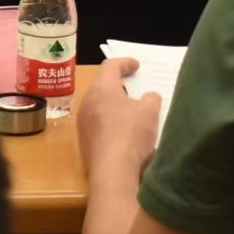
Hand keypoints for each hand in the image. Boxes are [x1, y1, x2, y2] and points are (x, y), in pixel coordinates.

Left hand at [74, 54, 163, 176]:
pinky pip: (98, 124)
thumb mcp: (150, 111)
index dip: (125, 63)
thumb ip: (151, 99)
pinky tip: (124, 132)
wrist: (112, 171)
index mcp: (102, 88)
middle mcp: (87, 102)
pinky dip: (110, 122)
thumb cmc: (131, 133)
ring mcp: (83, 123)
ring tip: (132, 112)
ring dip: (114, 105)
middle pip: (102, 86)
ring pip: (99, 106)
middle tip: (134, 88)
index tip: (137, 66)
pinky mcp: (84, 141)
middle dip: (119, 85)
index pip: (111, 66)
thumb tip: (148, 97)